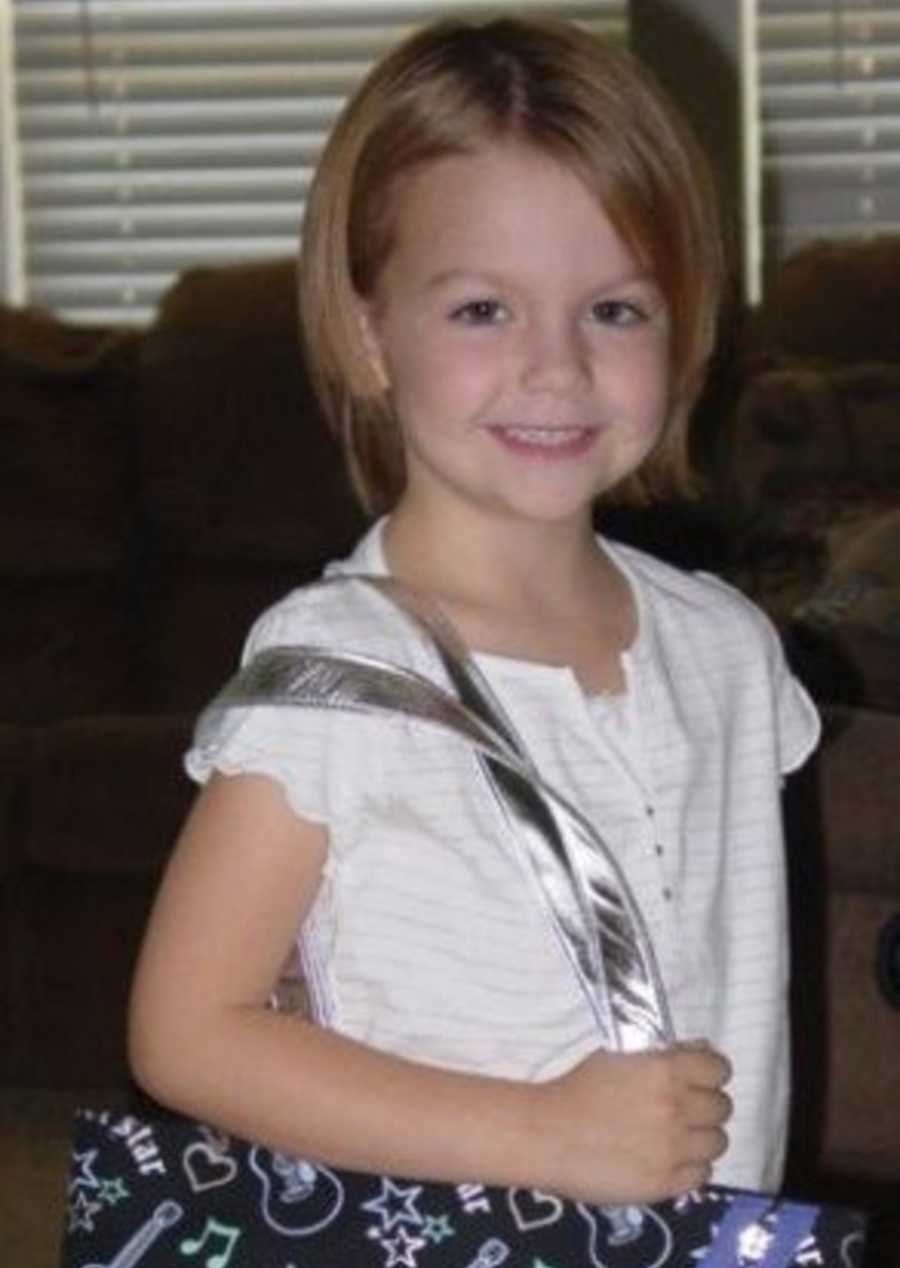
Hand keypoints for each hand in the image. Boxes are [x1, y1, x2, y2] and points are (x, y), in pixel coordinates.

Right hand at [536, 1041, 731, 1205]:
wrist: (546, 1134)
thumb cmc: (578, 1089)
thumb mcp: (620, 1056)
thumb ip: (663, 1055)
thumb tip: (701, 1051)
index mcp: (664, 1071)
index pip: (719, 1069)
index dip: (710, 1073)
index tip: (700, 1079)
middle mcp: (675, 1108)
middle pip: (722, 1107)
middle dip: (707, 1105)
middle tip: (685, 1109)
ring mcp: (672, 1149)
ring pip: (718, 1142)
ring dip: (702, 1137)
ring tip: (679, 1137)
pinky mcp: (665, 1183)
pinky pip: (702, 1174)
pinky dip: (691, 1166)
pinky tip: (670, 1159)